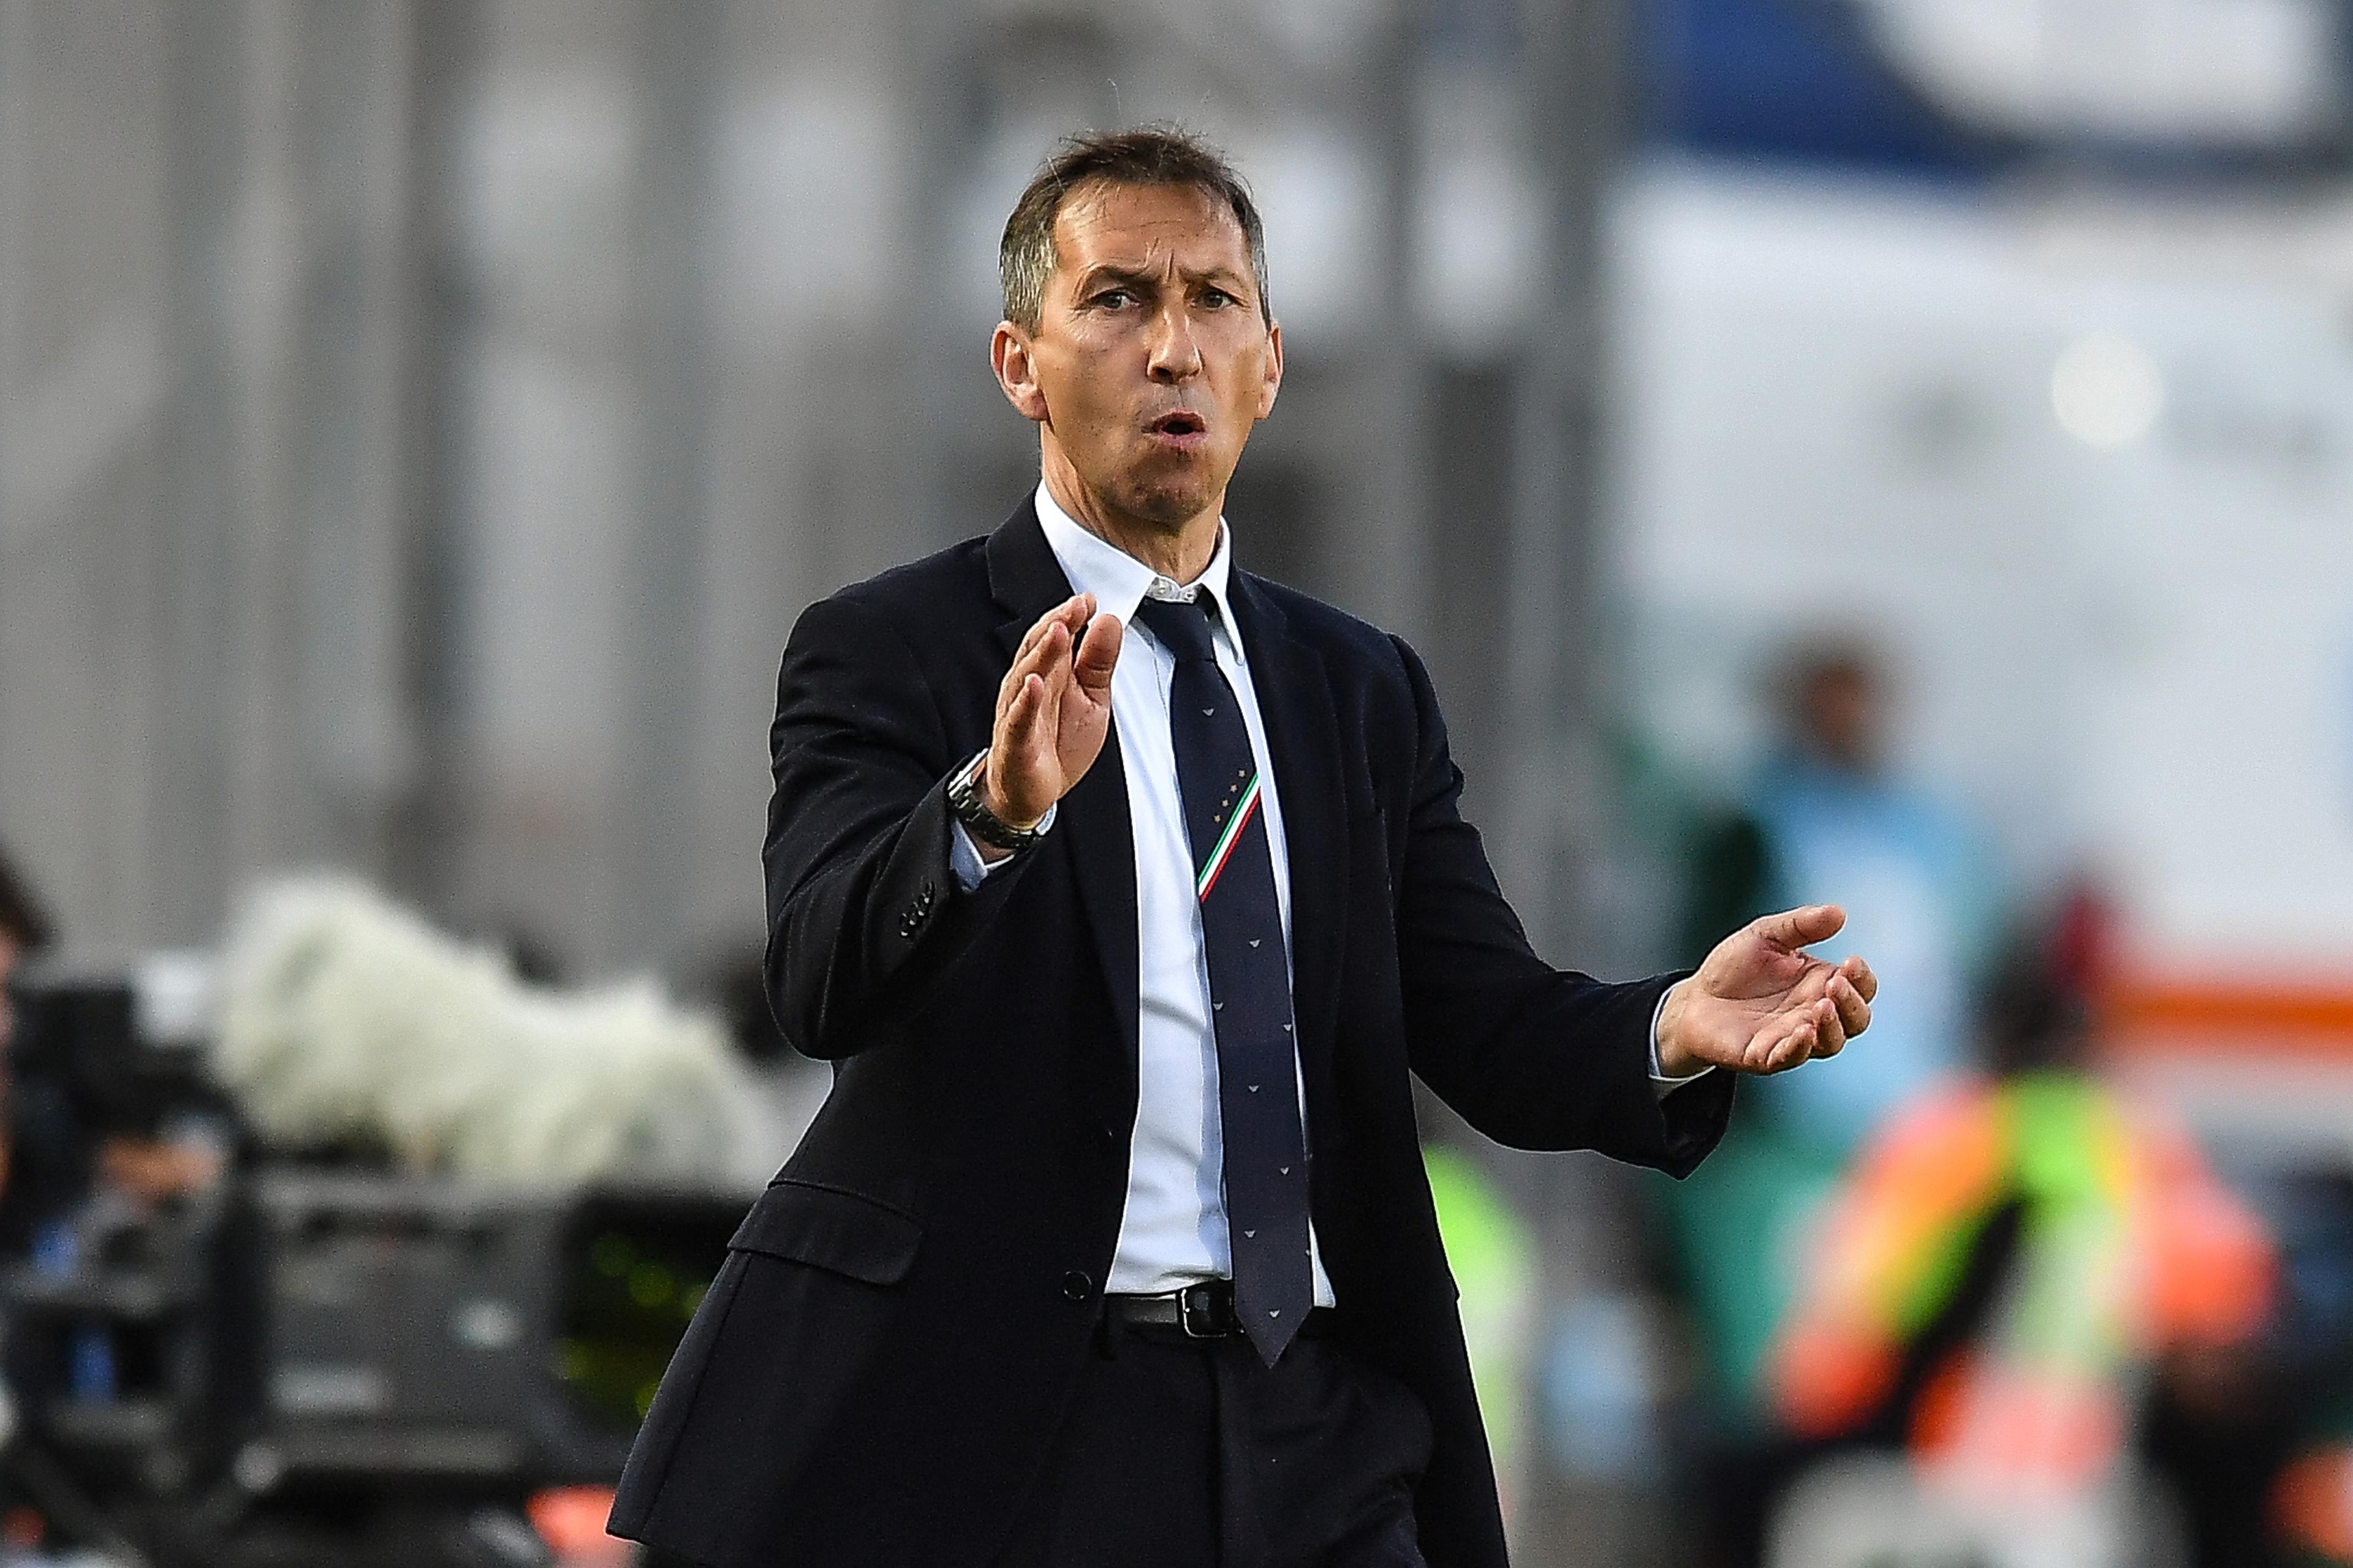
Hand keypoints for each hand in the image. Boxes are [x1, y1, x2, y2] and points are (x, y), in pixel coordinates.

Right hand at [982, 594, 1122, 831]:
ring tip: (1059, 632)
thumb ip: (1098, 661)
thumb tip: (1108, 622)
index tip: (1089, 599)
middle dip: (1057, 624)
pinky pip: (1018, 719)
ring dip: (1043, 653)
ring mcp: (1019, 712)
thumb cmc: (1057, 743)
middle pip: (1040, 648)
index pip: (1058, 636)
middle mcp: (1031, 687)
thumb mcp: (1092, 699)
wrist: (1032, 791)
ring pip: (1027, 676)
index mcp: (1052, 673)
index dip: (1072, 616)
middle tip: (1077, 607)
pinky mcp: (1015, 742)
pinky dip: (1024, 702)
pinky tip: (1034, 685)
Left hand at [1655, 905, 1875, 1078]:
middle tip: (1836, 983)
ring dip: (1833, 1026)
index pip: (1861, 987)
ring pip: (1831, 1042)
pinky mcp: (1767, 1055)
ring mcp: (1794, 1037)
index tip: (1850, 961)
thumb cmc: (1733, 967)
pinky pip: (1792, 1058)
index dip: (1863, 978)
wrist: (1694, 998)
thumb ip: (1801, 925)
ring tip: (1822, 1006)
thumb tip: (1838, 912)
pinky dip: (1801, 1047)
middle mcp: (1814, 1013)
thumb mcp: (1766, 935)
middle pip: (1855, 1019)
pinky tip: (1802, 1031)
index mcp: (1820, 984)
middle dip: (1853, 1003)